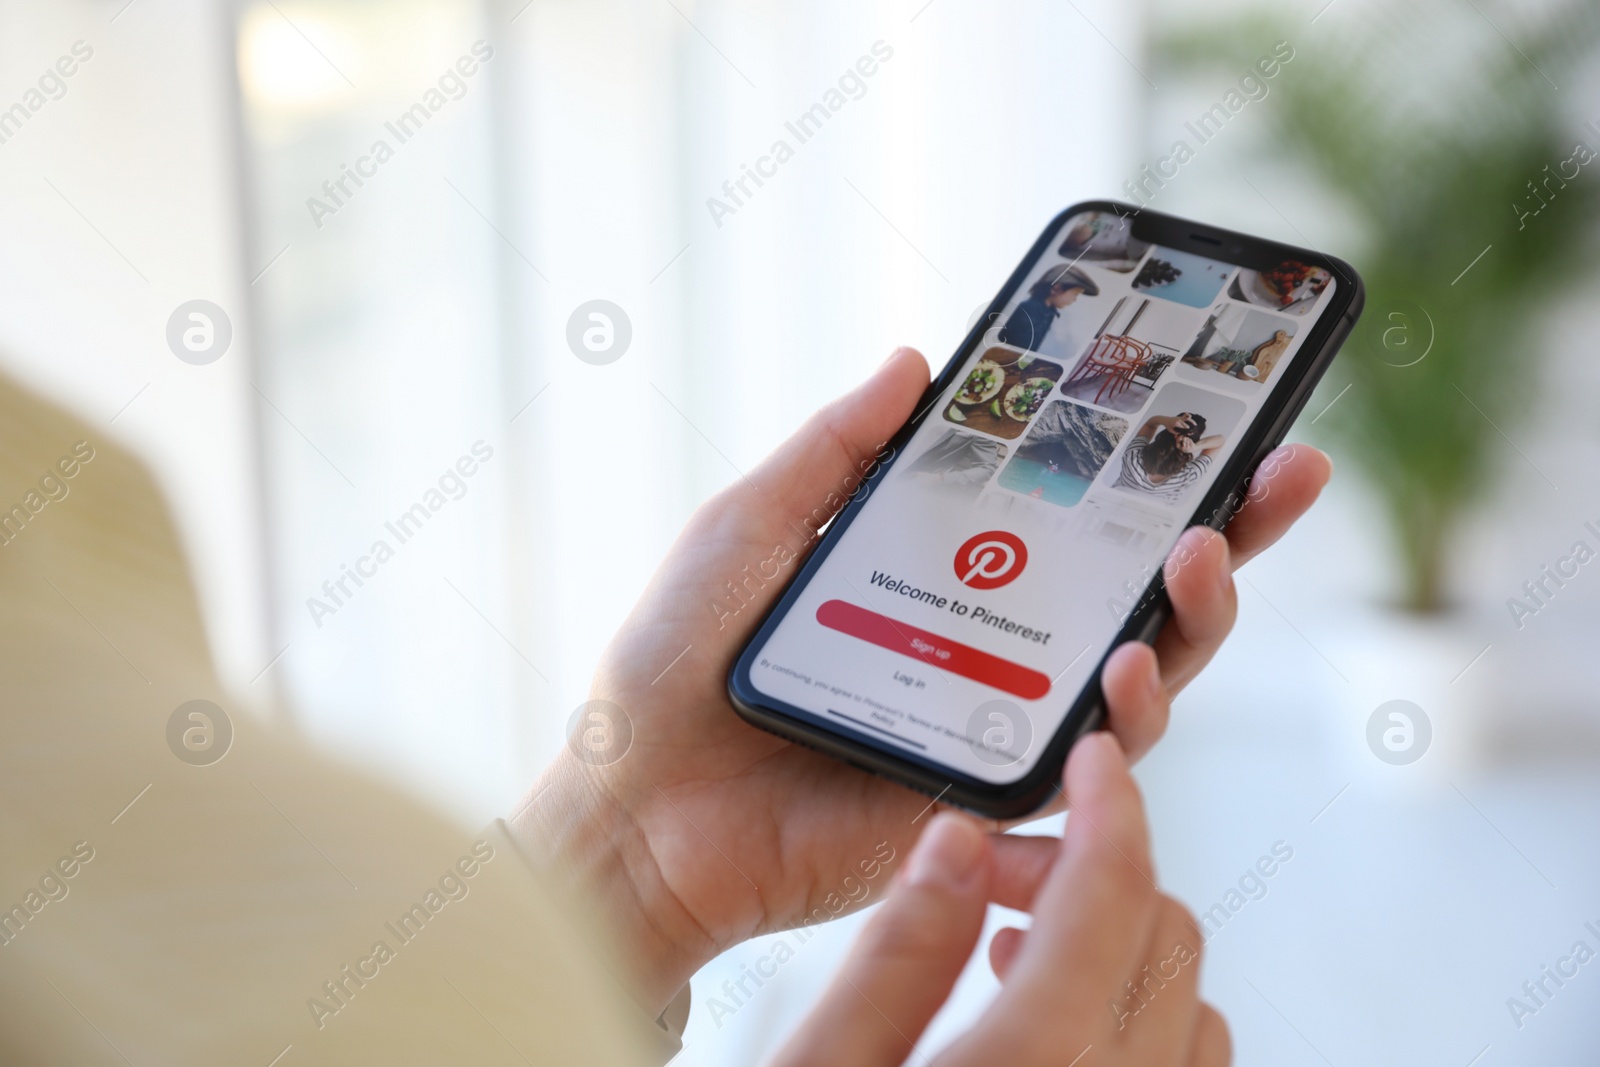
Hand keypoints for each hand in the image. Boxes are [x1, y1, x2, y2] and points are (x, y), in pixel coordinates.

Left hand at [509, 346, 1330, 1012]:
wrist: (635, 804)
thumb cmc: (673, 664)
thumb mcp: (752, 526)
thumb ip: (836, 451)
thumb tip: (915, 360)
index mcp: (938, 576)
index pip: (1066, 517)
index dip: (1145, 468)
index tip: (1217, 409)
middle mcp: (985, 649)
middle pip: (1135, 592)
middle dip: (1225, 533)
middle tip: (1277, 473)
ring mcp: (994, 726)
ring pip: (1141, 678)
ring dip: (1194, 619)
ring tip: (1198, 559)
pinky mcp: (985, 801)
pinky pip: (1083, 766)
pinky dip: (1123, 721)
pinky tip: (1128, 669)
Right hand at [771, 733, 1228, 1066]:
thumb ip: (893, 958)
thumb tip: (956, 843)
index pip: (1113, 898)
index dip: (1110, 805)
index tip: (1091, 755)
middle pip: (1168, 941)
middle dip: (1098, 874)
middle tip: (993, 876)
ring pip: (1194, 1013)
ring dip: (1123, 951)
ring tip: (1012, 951)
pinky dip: (1144, 1023)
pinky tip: (1051, 1028)